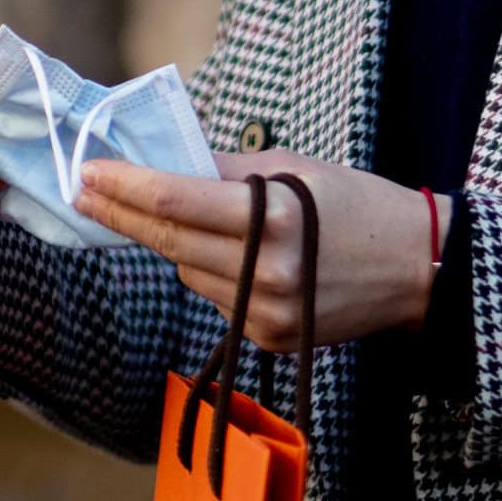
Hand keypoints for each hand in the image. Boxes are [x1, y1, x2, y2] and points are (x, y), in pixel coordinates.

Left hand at [76, 150, 452, 351]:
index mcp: (274, 216)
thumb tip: (162, 163)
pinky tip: (248, 262)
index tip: (87, 172)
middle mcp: (266, 270)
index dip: (124, 186)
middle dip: (121, 214)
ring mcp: (265, 311)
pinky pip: (214, 299)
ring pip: (187, 271)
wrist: (417, 269)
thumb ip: (226, 170)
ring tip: (213, 225)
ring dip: (181, 244)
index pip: (175, 200)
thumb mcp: (295, 170)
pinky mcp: (268, 338)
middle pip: (167, 240)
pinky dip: (215, 275)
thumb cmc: (356, 204)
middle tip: (84, 192)